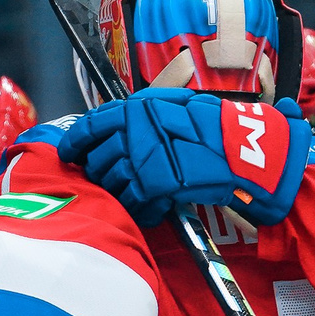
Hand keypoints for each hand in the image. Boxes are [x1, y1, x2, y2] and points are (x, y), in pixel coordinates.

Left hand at [56, 89, 308, 226]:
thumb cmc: (217, 127)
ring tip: (135, 197)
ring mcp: (142, 158)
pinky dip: (141, 209)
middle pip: (99, 159)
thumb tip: (120, 127)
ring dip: (120, 193)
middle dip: (101, 173)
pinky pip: (133, 203)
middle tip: (113, 181)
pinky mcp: (152, 185)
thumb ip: (146, 115)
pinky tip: (153, 209)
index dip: (76, 142)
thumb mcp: (178, 106)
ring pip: (112, 183)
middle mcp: (134, 130)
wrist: (245, 150)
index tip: (69, 153)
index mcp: (138, 108)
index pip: (91, 124)